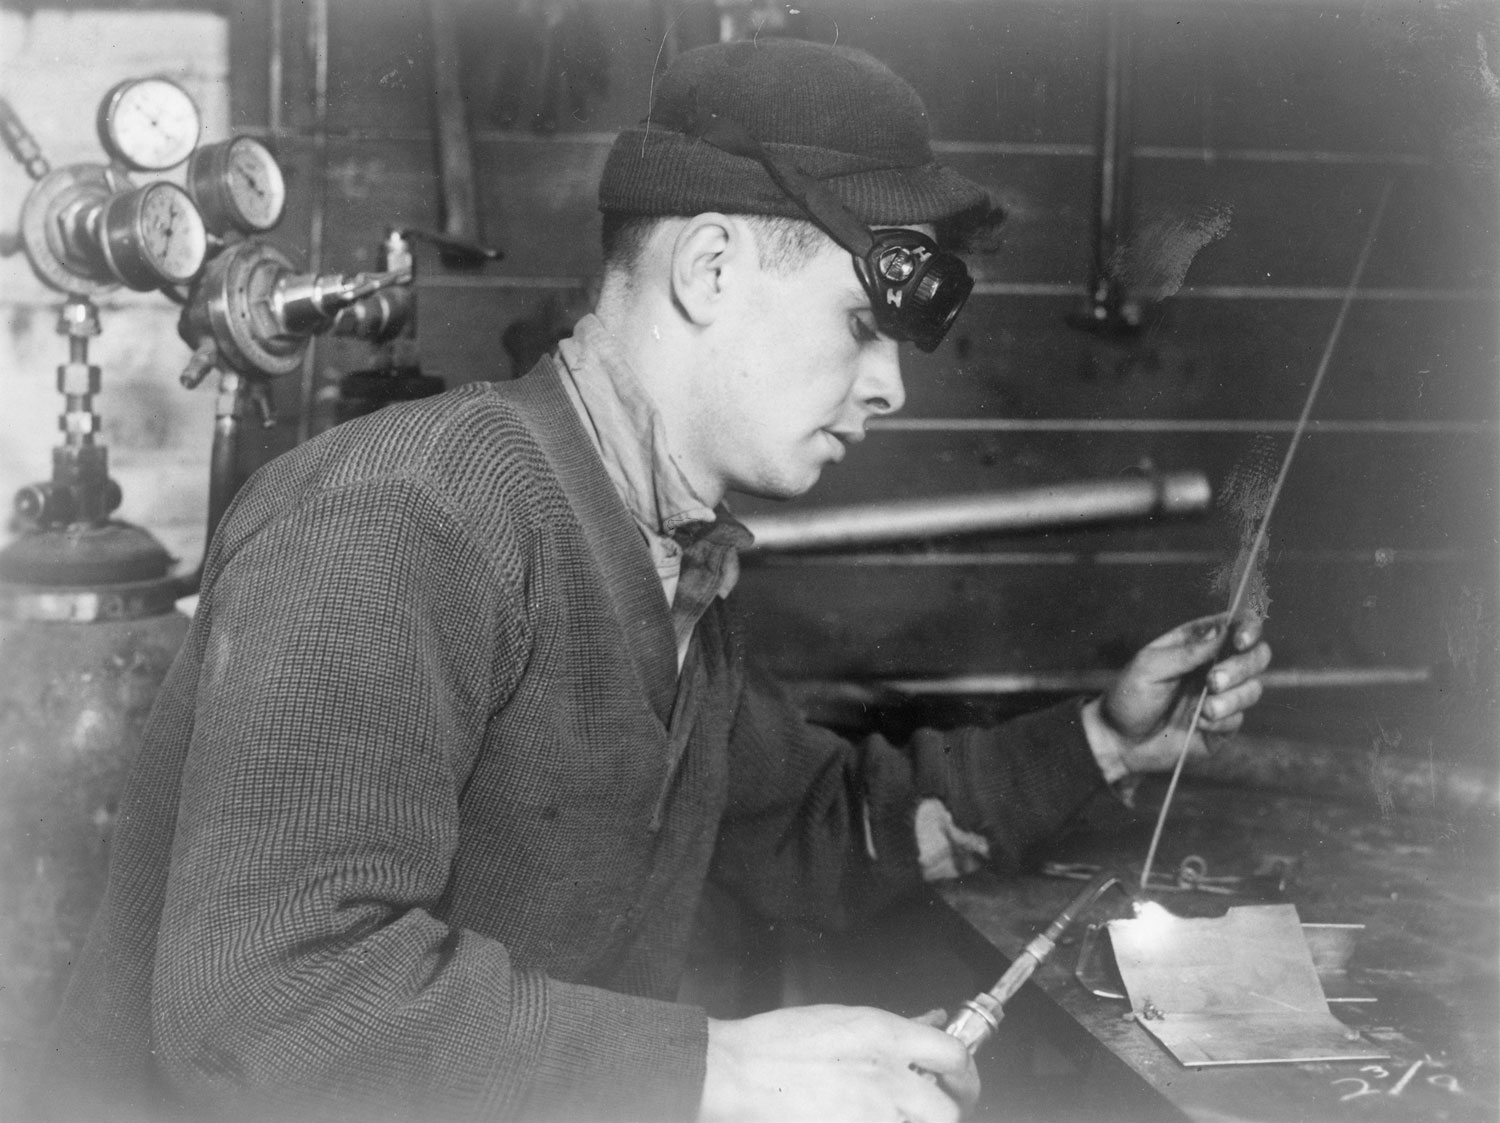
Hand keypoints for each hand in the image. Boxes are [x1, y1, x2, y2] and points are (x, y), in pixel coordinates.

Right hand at [699, 1004, 978, 1122]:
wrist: (736, 1071)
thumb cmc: (779, 1042)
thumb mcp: (843, 1019)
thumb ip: (896, 1027)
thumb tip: (932, 1023)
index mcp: (885, 1037)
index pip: (954, 1056)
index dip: (964, 1074)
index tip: (958, 1081)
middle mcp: (887, 1078)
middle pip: (946, 1111)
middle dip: (940, 1113)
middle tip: (927, 1111)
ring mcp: (872, 1116)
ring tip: (889, 1115)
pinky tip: (859, 1120)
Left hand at [1098, 614, 1270, 773]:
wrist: (1120, 742)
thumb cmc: (1130, 697)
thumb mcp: (1150, 666)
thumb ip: (1188, 650)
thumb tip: (1223, 629)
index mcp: (1197, 643)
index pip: (1236, 625)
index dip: (1248, 627)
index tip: (1241, 640)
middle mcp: (1214, 666)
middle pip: (1257, 655)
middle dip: (1241, 667)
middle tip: (1212, 682)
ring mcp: (1221, 696)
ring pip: (1253, 688)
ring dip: (1231, 698)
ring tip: (1202, 710)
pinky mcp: (1223, 725)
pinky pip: (1239, 719)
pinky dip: (1220, 721)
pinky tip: (1197, 724)